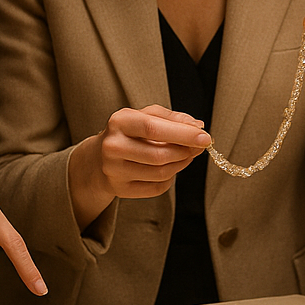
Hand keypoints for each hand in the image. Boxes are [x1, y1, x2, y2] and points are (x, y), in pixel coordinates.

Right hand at [87, 104, 211, 199]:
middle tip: (199, 147)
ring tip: (186, 155)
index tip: (205, 137)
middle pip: (159, 155)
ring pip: (160, 173)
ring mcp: (114, 170)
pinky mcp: (119, 189)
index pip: (154, 128)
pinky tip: (169, 168)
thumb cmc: (130, 132)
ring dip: (181, 165)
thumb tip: (198, 126)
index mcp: (119, 121)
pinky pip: (156, 188)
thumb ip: (173, 118)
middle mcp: (113, 146)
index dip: (183, 134)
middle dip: (185, 152)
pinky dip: (170, 178)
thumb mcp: (146, 115)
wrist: (98, 156)